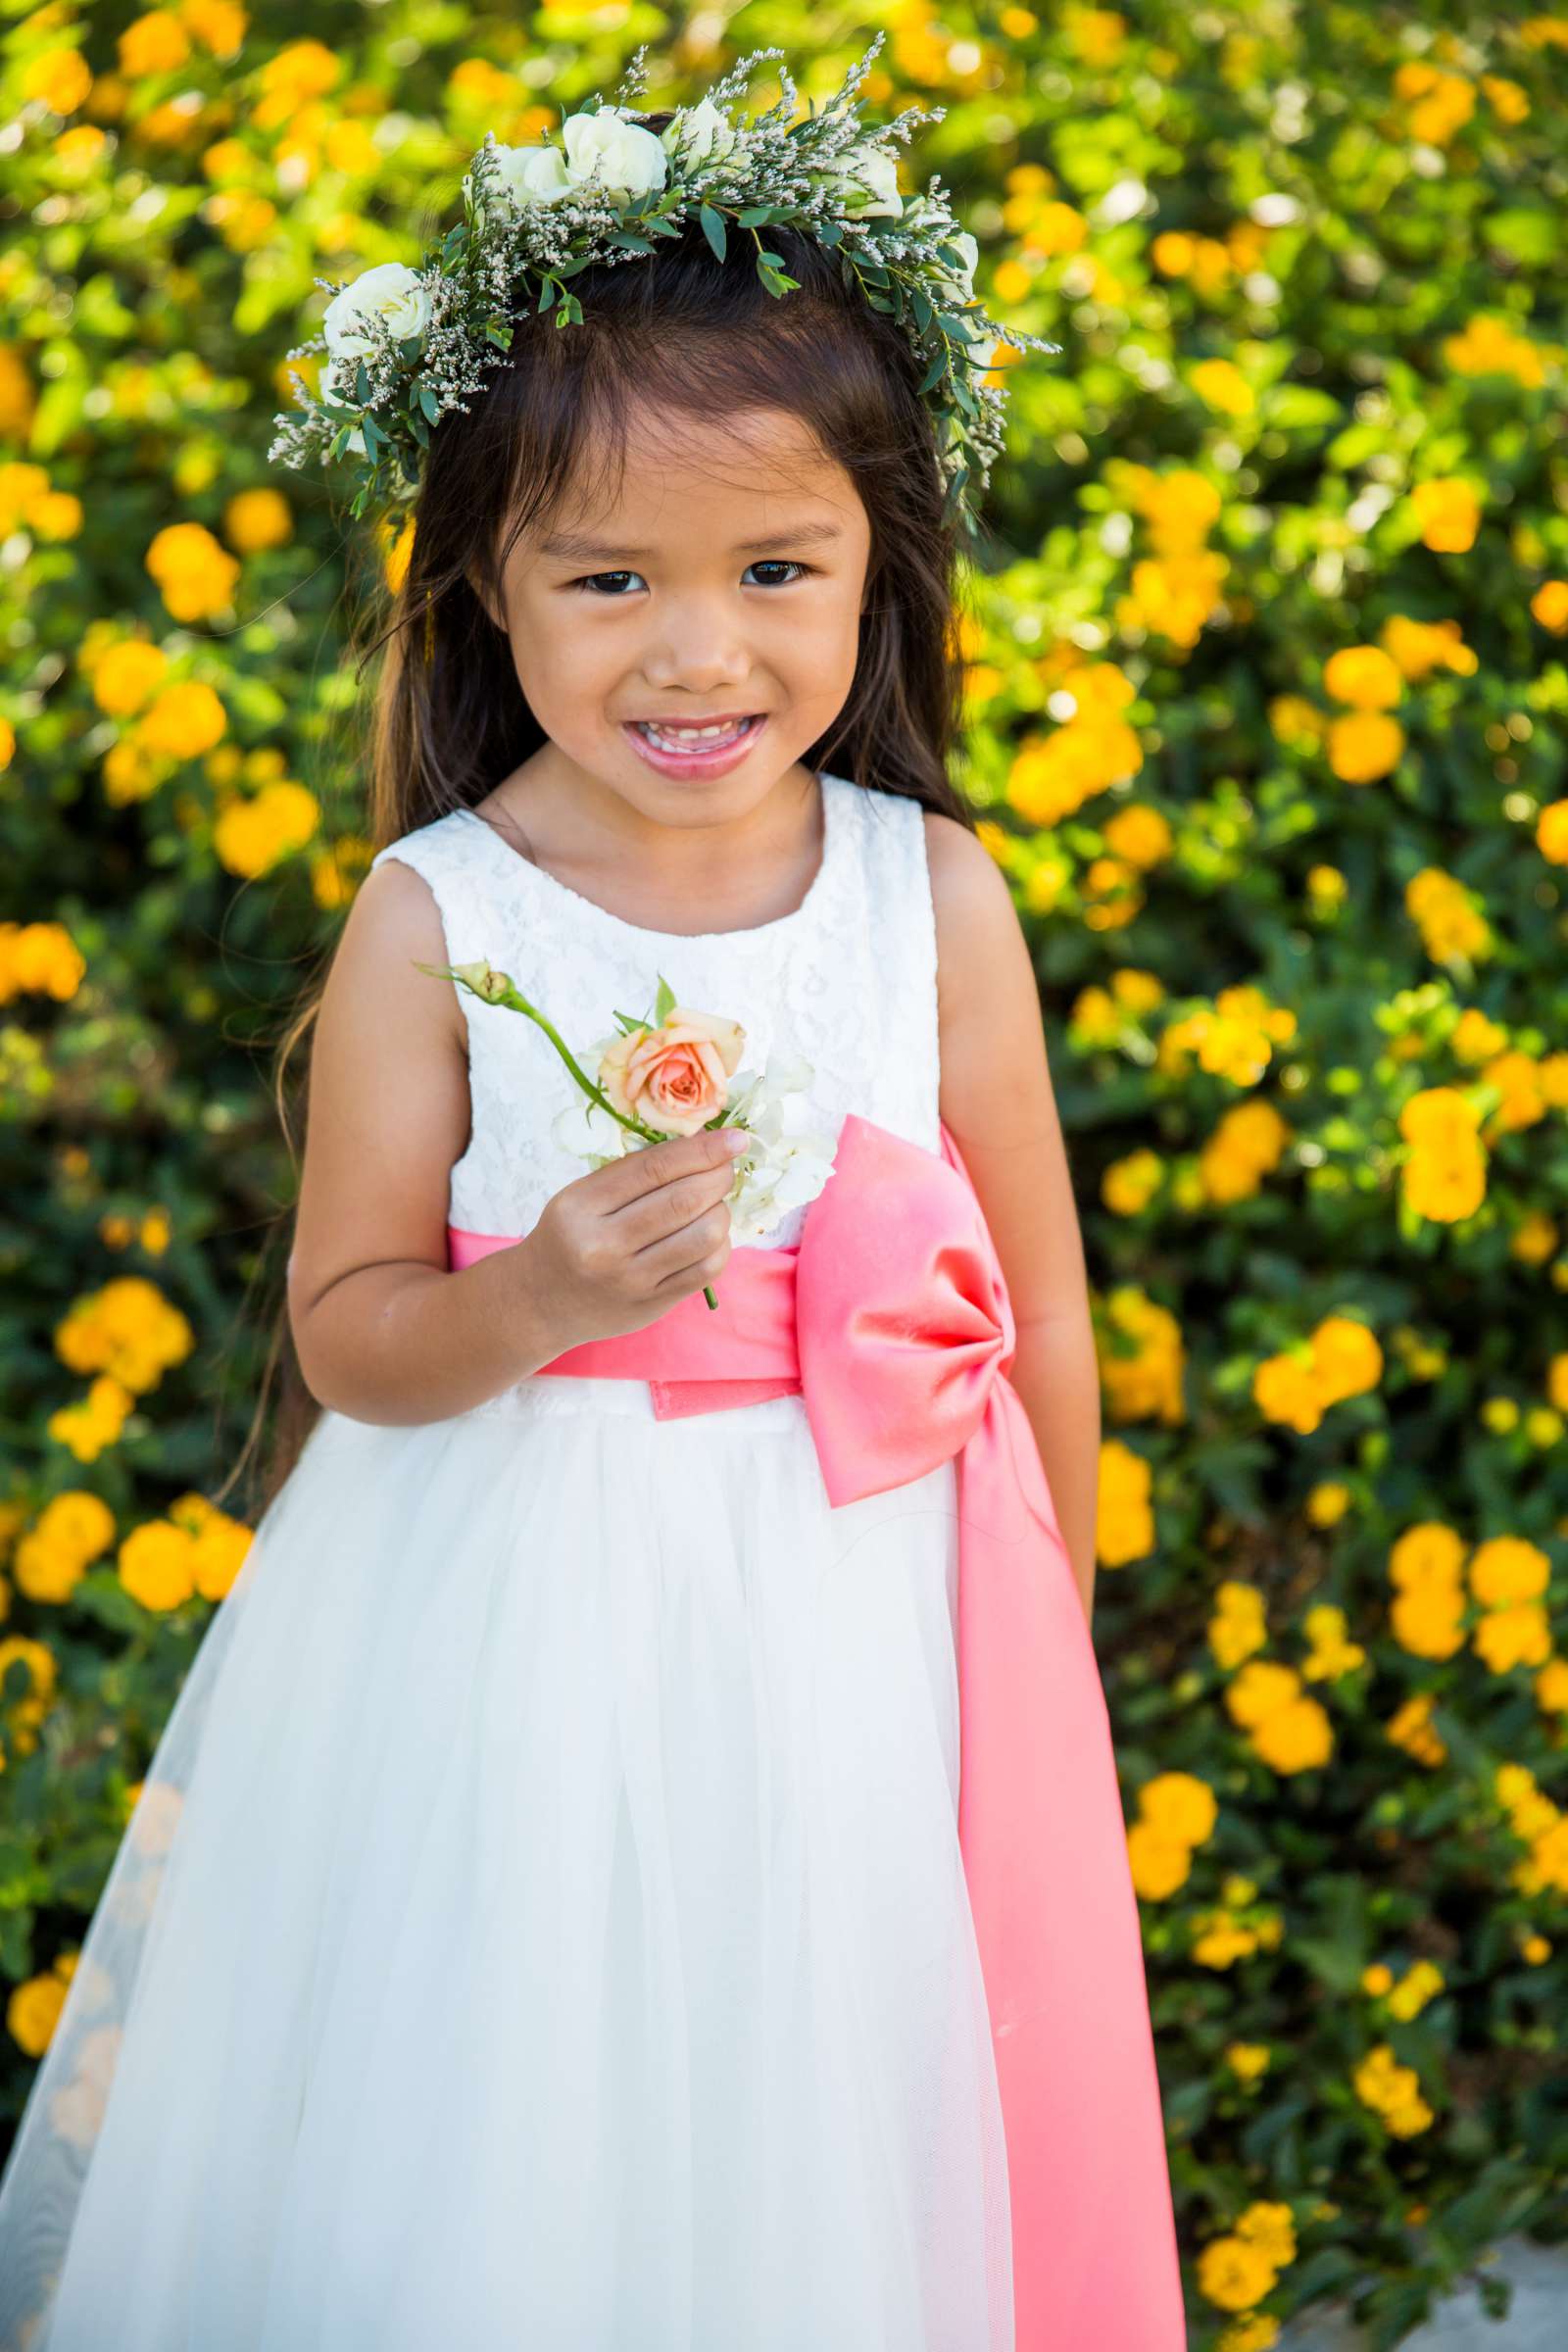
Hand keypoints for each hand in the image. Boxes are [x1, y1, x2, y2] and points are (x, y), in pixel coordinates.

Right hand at [523, 1124, 746, 1349]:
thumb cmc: (568, 1237)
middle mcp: (603, 1245)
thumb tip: (701, 1143)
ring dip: (721, 1211)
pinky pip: (706, 1270)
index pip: (654, 1168)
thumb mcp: (581, 1197)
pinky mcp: (651, 1305)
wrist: (541, 1302)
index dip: (702, 1149)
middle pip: (683, 1201)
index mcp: (581, 1207)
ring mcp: (629, 1280)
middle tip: (727, 1167)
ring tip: (714, 1203)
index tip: (734, 1138)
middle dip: (718, 1177)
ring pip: (703, 1236)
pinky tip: (711, 1235)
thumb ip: (633, 1173)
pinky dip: (720, 1245)